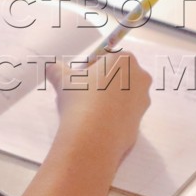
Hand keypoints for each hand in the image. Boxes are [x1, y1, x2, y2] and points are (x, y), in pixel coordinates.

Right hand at [49, 48, 151, 162]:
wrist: (94, 137)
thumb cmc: (81, 100)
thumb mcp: (63, 80)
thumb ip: (57, 69)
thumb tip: (51, 67)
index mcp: (125, 60)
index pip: (105, 58)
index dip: (89, 68)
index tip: (79, 80)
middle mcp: (140, 77)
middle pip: (117, 76)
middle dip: (101, 84)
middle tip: (82, 95)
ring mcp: (143, 100)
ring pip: (122, 96)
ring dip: (107, 100)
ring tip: (88, 112)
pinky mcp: (141, 121)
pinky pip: (123, 114)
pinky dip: (112, 117)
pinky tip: (97, 124)